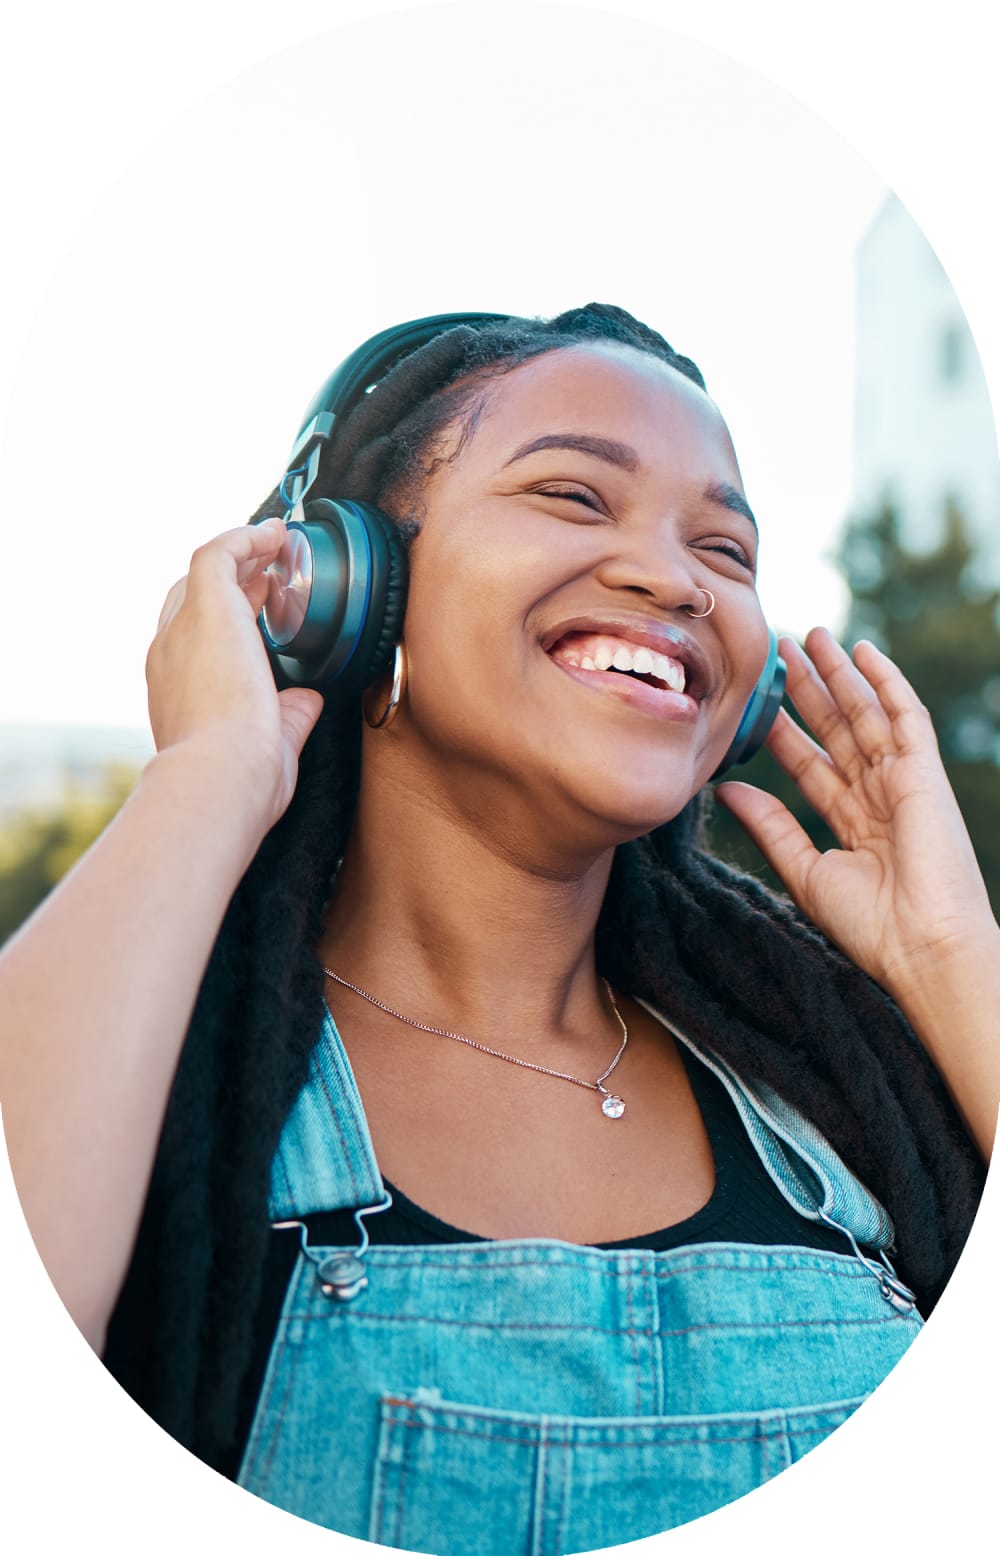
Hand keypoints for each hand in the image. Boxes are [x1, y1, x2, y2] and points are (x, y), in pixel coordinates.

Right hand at [146, 518, 323, 832]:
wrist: (219, 777)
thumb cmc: (242, 778)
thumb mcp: (269, 744)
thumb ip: (287, 717)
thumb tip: (307, 700)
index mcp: (176, 690)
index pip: (193, 638)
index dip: (227, 616)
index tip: (260, 604)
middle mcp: (168, 654)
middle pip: (190, 598)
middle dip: (230, 581)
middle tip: (269, 571)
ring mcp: (182, 629)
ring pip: (203, 573)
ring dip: (241, 554)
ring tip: (275, 542)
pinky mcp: (205, 608)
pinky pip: (218, 554)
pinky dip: (246, 539)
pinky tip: (275, 533)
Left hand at [715, 627, 995, 998]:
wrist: (923, 945)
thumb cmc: (869, 925)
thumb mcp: (805, 871)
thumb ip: (769, 827)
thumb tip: (725, 788)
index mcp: (850, 825)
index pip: (808, 764)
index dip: (782, 730)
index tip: (754, 700)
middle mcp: (876, 796)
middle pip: (835, 730)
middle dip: (807, 689)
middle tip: (778, 649)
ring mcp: (903, 781)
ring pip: (865, 714)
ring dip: (840, 673)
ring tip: (811, 635)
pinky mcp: (926, 772)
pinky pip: (906, 716)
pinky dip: (886, 681)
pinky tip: (864, 651)